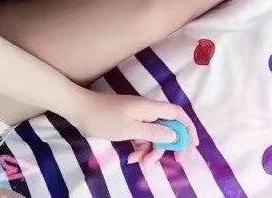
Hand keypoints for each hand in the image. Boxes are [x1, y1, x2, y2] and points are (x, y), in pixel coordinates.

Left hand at [65, 90, 199, 162]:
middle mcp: (146, 110)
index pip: (177, 114)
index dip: (188, 128)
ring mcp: (136, 116)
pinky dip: (139, 148)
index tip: (193, 146)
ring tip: (142, 163)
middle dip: (170, 145)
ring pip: (153, 135)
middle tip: (173, 162)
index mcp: (149, 108)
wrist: (78, 109)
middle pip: (167, 127)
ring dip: (151, 150)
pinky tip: (131, 158)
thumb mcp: (129, 129)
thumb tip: (174, 136)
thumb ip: (153, 133)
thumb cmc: (103, 117)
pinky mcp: (127, 122)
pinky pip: (140, 136)